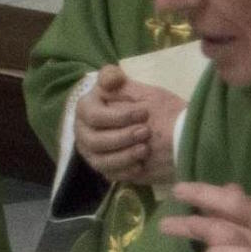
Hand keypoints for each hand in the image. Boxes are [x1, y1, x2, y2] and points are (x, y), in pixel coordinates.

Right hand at [76, 66, 185, 187]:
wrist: (166, 130)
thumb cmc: (147, 105)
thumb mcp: (136, 89)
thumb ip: (120, 81)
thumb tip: (110, 77)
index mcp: (87, 108)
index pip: (94, 115)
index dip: (119, 116)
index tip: (144, 112)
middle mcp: (84, 131)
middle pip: (94, 140)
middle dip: (122, 137)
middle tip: (146, 132)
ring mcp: (93, 152)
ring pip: (100, 160)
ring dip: (124, 155)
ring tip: (145, 149)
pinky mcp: (105, 168)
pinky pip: (110, 174)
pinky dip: (126, 170)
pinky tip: (142, 165)